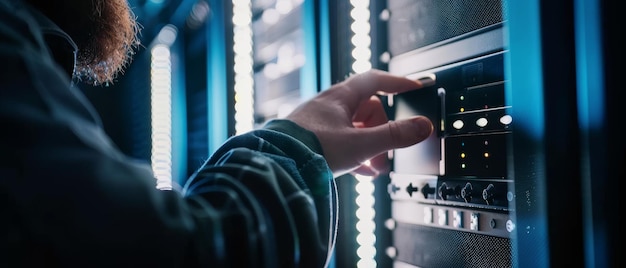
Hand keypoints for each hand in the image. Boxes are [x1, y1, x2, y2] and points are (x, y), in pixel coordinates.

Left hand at [286, 69, 432, 176]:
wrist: (277, 167)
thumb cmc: (311, 150)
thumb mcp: (361, 144)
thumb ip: (394, 136)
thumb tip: (421, 127)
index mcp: (340, 97)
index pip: (375, 80)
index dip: (397, 83)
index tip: (414, 88)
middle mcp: (327, 105)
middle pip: (367, 110)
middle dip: (382, 132)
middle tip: (387, 152)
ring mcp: (318, 122)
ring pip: (354, 128)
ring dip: (369, 146)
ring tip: (374, 166)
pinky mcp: (311, 139)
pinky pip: (341, 142)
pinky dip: (355, 154)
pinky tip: (361, 171)